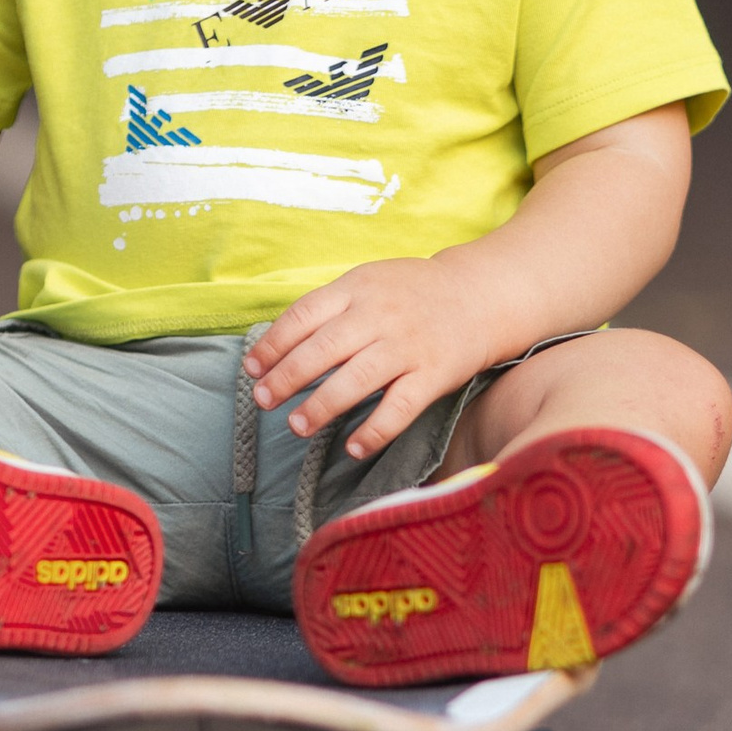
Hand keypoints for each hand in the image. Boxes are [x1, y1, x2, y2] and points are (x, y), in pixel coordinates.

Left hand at [241, 258, 494, 461]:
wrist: (479, 295)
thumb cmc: (413, 293)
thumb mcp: (369, 281)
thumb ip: (331, 307)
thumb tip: (279, 344)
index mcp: (358, 287)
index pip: (304, 315)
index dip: (273, 343)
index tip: (252, 368)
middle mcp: (380, 315)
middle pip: (324, 348)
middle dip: (287, 377)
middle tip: (263, 400)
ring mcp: (408, 345)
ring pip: (357, 379)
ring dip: (322, 406)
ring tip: (297, 426)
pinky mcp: (434, 374)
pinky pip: (400, 407)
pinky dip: (375, 431)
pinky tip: (353, 448)